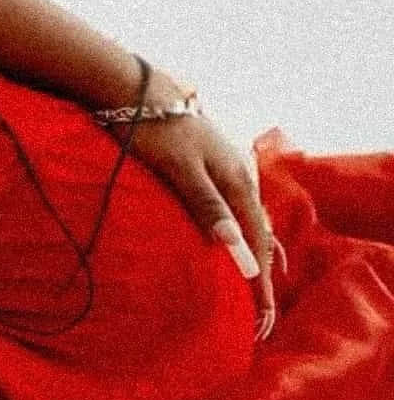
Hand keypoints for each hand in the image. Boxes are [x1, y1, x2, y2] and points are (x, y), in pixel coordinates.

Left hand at [115, 98, 280, 340]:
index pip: (255, 237)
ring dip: (253, 247)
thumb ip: (205, 205)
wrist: (137, 90)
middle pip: (255, 229)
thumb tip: (232, 243)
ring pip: (246, 215)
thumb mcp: (180, 169)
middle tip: (261, 308)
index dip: (258, 274)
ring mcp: (223, 167)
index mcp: (236, 179)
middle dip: (259, 268)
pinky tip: (233, 231)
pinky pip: (231, 204)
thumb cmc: (155, 129)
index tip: (261, 310)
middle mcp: (237, 174)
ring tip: (260, 276)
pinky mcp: (206, 163)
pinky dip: (239, 225)